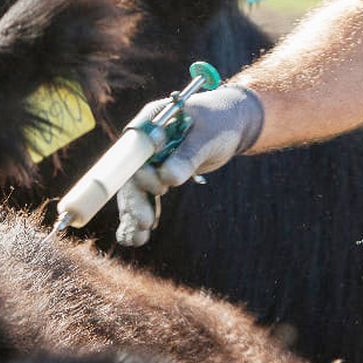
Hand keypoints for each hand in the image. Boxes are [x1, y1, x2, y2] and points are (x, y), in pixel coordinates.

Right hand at [114, 84, 263, 246]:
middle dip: (136, 200)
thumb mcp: (208, 136)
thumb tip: (169, 178)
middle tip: (145, 224)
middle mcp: (145, 143)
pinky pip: (145, 198)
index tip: (157, 189)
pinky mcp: (157, 176)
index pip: (134, 150)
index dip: (138, 171)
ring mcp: (149, 161)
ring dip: (135, 214)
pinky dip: (141, 216)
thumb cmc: (221, 122)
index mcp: (151, 124)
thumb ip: (188, 155)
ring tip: (136, 240)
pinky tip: (136, 238)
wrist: (230, 126)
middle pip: (132, 174)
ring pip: (136, 190)